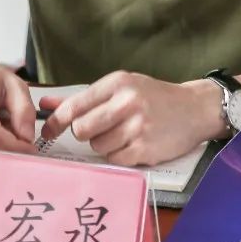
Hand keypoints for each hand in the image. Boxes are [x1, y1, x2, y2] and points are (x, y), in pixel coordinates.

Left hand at [39, 71, 220, 166]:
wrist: (194, 108)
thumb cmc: (153, 97)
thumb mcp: (122, 87)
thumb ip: (84, 98)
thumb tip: (46, 104)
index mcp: (118, 82)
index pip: (75, 105)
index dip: (56, 121)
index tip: (48, 131)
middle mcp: (127, 102)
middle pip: (82, 129)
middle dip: (86, 133)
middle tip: (101, 128)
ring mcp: (137, 126)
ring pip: (97, 146)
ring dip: (104, 144)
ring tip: (123, 133)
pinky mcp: (145, 148)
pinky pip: (114, 159)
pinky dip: (118, 155)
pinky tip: (132, 143)